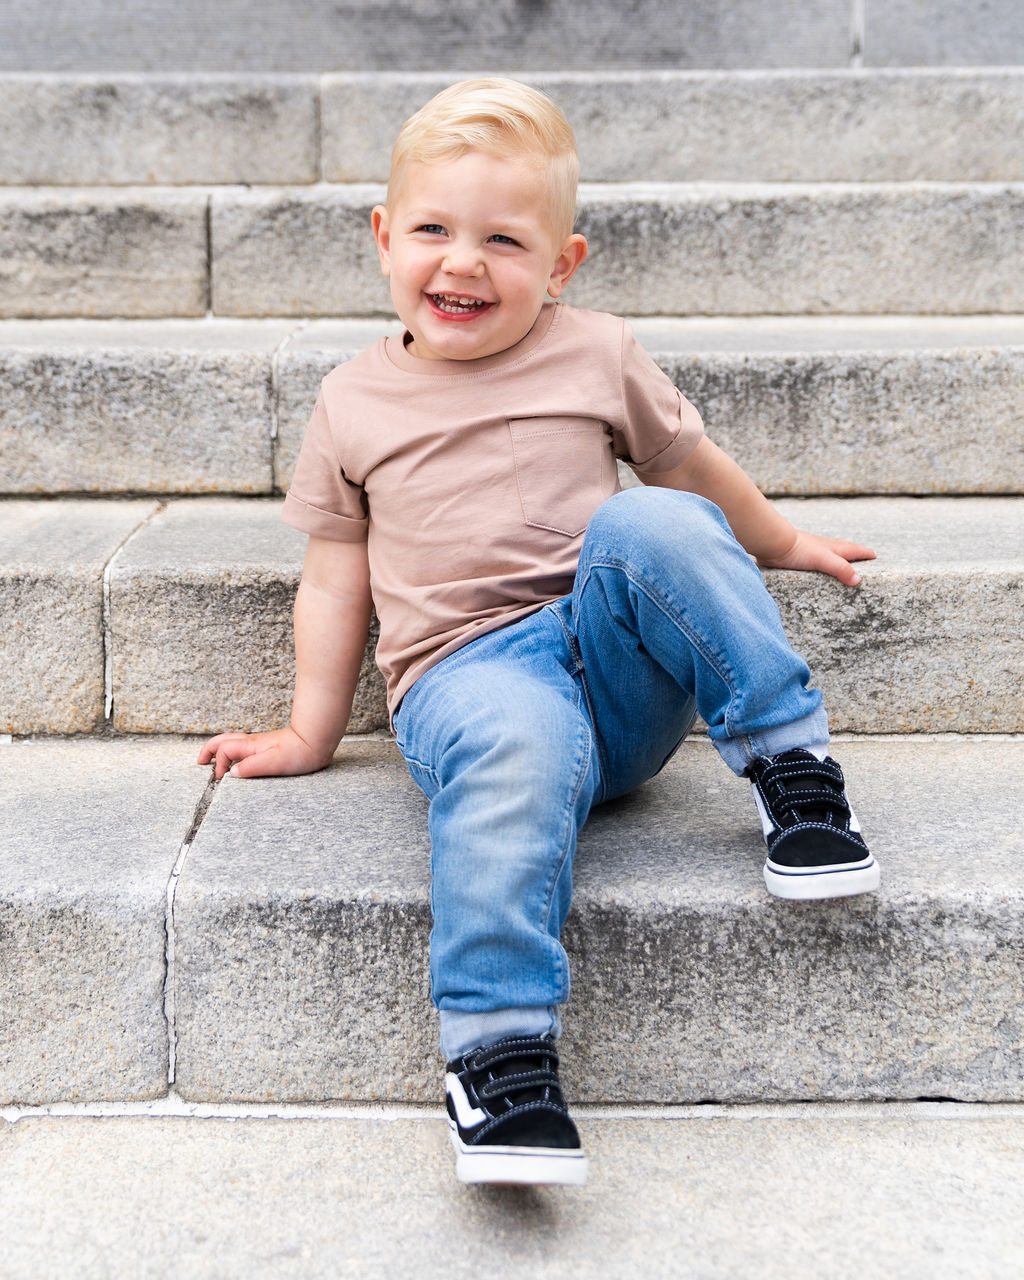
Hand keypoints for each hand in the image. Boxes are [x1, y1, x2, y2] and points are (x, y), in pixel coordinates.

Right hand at [197, 726, 331, 779]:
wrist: (317, 741)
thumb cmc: (299, 752)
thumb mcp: (274, 763)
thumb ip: (251, 767)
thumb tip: (231, 774)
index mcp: (251, 746)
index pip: (224, 751)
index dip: (218, 764)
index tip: (220, 779)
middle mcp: (252, 743)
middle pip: (223, 741)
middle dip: (208, 750)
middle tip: (200, 762)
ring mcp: (259, 745)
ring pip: (232, 742)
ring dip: (218, 749)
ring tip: (211, 760)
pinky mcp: (267, 748)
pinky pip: (242, 747)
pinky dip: (231, 751)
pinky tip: (236, 760)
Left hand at [757, 529, 875, 586]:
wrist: (773, 544)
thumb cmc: (798, 549)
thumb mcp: (824, 560)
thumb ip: (841, 569)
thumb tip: (857, 580)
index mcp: (833, 548)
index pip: (854, 550)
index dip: (865, 553)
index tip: (874, 555)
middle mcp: (823, 548)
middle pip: (843, 549)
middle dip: (853, 552)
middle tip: (861, 555)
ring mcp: (810, 552)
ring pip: (828, 553)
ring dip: (836, 556)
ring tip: (840, 560)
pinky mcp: (797, 558)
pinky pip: (812, 561)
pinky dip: (818, 563)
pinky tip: (814, 567)